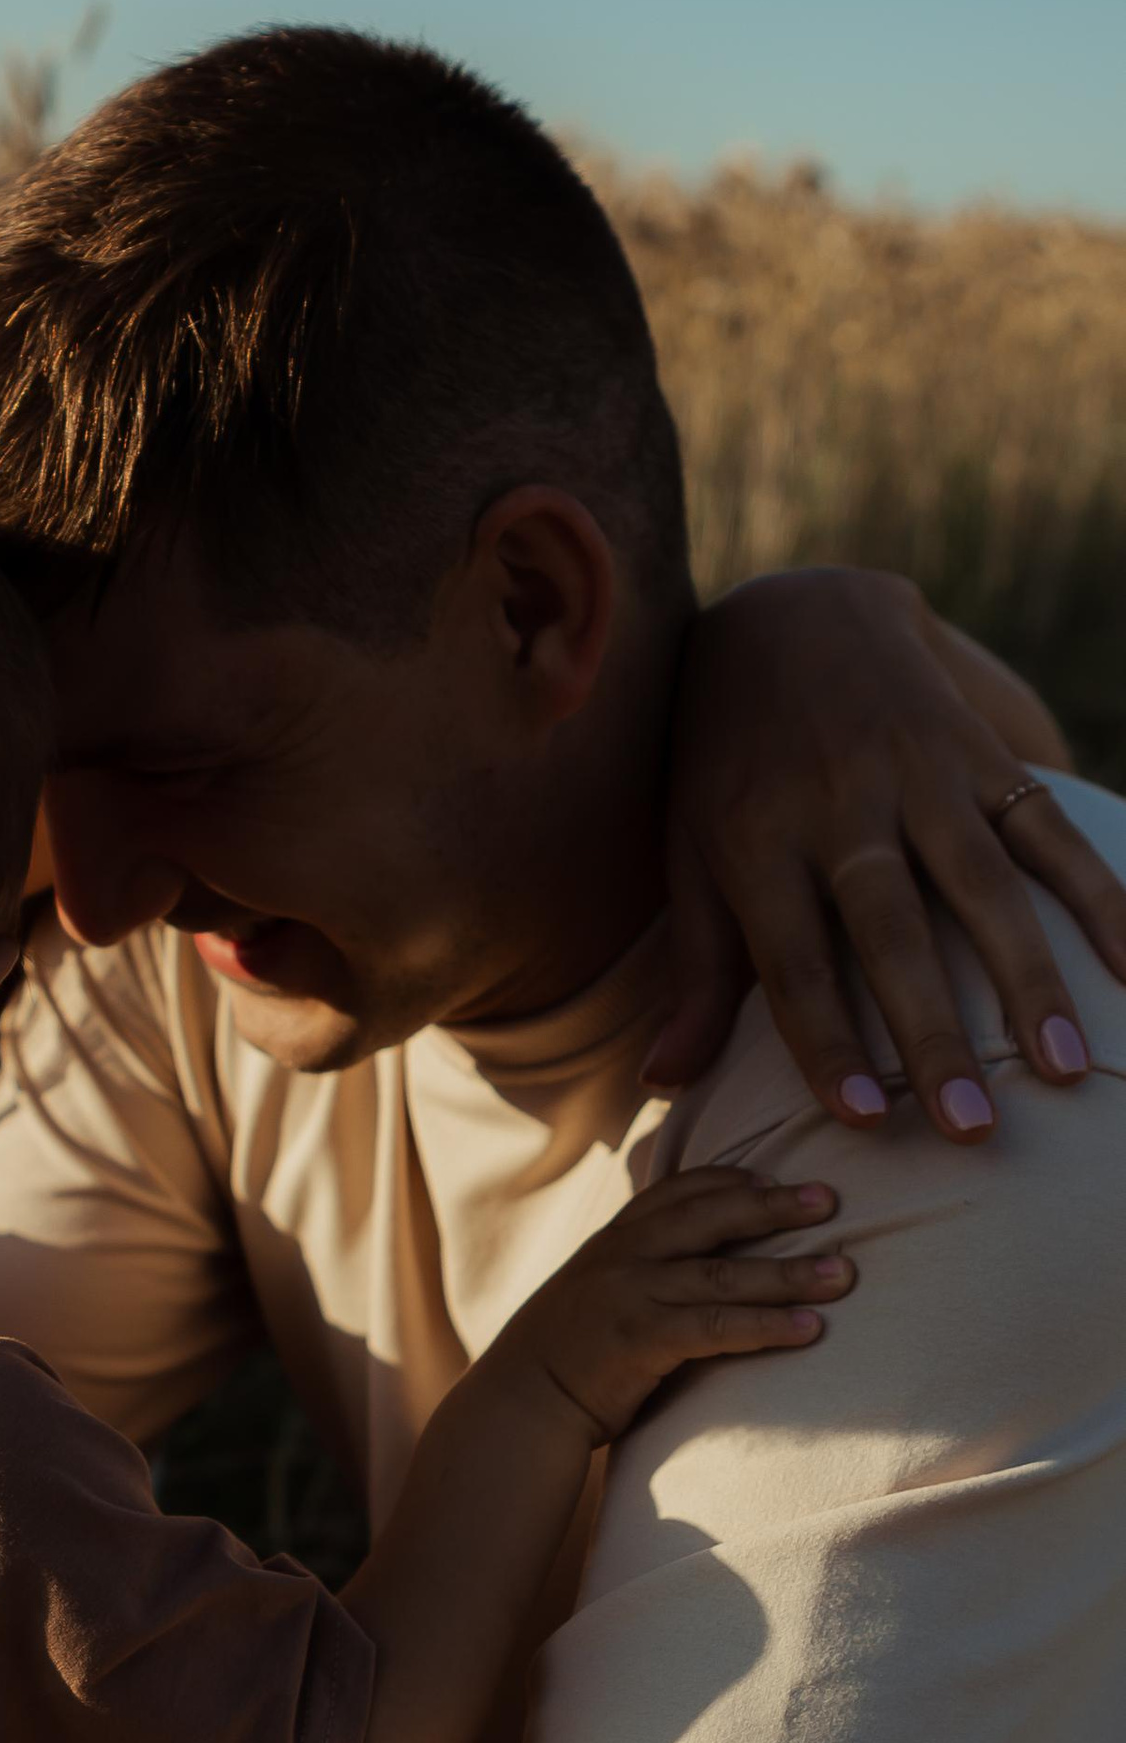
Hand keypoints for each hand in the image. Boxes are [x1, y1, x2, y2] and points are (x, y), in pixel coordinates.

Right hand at [489, 1168, 849, 1444]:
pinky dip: (767, 1324)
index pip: (680, 1189)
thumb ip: (643, 1265)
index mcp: (615, 1237)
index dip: (733, 1179)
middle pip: (711, 1216)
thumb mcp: (598, 1289)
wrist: (522, 1400)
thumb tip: (703, 1259)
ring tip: (844, 1274)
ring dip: (790, 1272)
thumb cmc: (571, 1350)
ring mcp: (630, 1294)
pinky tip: (810, 1329)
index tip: (779, 1177)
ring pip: (723, 1273)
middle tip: (831, 1200)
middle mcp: (623, 1254)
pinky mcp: (640, 1339)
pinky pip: (716, 1326)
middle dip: (775, 1206)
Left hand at [652, 567, 1125, 1138]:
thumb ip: (696, 969)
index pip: (794, 960)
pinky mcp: (981, 753)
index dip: (829, 1042)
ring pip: (984, 886)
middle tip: (972, 1127)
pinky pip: (1049, 830)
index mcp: (758, 838)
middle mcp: (842, 805)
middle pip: (894, 932)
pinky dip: (1100, 896)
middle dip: (934, 1032)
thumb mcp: (689, 849)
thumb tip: (661, 1085)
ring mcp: (920, 775)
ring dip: (1030, 980)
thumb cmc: (726, 760)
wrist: (790, 615)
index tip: (866, 1121)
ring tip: (1065, 1070)